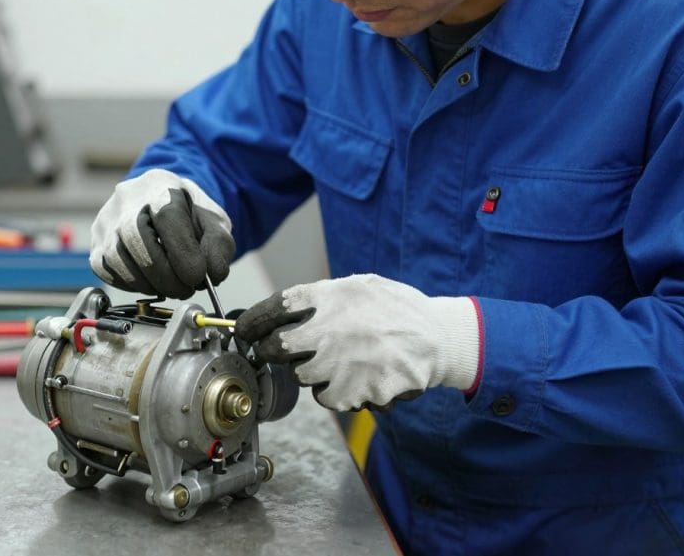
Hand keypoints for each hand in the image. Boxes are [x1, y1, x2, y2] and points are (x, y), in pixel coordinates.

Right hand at [90, 169, 235, 298]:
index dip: (182, 251)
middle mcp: (126, 200)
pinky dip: (133, 284)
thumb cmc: (188, 214)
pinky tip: (152, 282)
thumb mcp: (213, 222)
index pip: (166, 215)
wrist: (160, 205)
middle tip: (186, 289)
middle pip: (135, 237)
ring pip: (119, 259)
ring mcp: (106, 222)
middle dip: (165, 273)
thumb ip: (219, 245)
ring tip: (173, 286)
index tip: (198, 276)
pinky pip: (108, 272)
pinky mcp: (96, 246)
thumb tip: (212, 275)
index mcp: (160, 186)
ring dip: (150, 283)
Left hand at [236, 274, 482, 411]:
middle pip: (275, 349)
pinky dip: (337, 391)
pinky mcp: (353, 392)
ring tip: (341, 360)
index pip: (273, 309)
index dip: (252, 321)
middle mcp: (329, 329)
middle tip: (277, 351)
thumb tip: (283, 310)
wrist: (439, 339)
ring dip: (312, 372)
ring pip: (302, 377)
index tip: (244, 330)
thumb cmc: (398, 310)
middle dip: (271, 352)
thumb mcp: (361, 286)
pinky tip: (357, 377)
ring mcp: (340, 364)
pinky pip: (327, 398)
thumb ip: (322, 296)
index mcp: (329, 297)